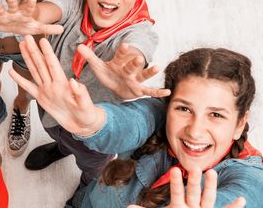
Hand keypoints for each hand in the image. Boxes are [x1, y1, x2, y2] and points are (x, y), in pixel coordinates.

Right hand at [0, 0, 62, 35]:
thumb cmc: (27, 25)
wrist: (16, 25)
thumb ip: (49, 28)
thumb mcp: (38, 28)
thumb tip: (63, 29)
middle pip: (13, 5)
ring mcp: (4, 14)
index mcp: (25, 13)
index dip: (30, 4)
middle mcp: (14, 11)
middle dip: (12, 0)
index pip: (29, 8)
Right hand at [9, 35, 104, 136]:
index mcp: (62, 83)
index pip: (52, 64)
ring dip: (28, 58)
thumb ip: (80, 93)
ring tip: (22, 45)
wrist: (83, 125)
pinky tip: (12, 72)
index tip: (42, 40)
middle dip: (34, 50)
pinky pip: (28, 87)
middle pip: (41, 64)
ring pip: (34, 70)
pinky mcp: (41, 98)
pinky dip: (20, 80)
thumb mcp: (86, 104)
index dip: (47, 53)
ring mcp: (46, 90)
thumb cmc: (87, 114)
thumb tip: (73, 81)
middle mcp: (53, 83)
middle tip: (27, 37)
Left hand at [77, 43, 169, 98]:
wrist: (115, 86)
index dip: (123, 51)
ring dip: (149, 72)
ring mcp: (135, 79)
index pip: (120, 56)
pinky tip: (167, 92)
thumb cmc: (108, 74)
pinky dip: (158, 92)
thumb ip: (89, 57)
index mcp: (118, 63)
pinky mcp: (139, 89)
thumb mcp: (97, 67)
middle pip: (132, 66)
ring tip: (157, 67)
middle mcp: (129, 70)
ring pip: (143, 75)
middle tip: (139, 58)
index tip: (125, 45)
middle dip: (135, 62)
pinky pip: (149, 91)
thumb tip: (78, 46)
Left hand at [127, 168, 245, 207]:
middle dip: (195, 180)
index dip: (176, 182)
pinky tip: (241, 199)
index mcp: (178, 205)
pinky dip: (233, 207)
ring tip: (213, 172)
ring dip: (211, 187)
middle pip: (193, 192)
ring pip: (208, 198)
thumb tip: (128, 207)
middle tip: (196, 166)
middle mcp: (192, 206)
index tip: (176, 169)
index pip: (176, 192)